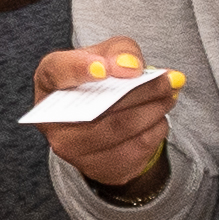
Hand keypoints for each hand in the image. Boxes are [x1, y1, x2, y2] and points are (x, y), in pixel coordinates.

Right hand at [32, 36, 177, 191]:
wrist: (103, 120)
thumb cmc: (101, 80)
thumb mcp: (109, 54)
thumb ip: (120, 51)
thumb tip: (130, 67)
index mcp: (49, 80)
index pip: (57, 72)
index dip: (79, 70)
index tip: (105, 69)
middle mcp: (51, 119)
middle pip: (98, 107)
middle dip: (140, 92)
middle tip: (168, 81)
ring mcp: (71, 149)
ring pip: (118, 130)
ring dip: (152, 111)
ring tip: (170, 96)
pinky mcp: (95, 168)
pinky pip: (132, 150)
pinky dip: (154, 131)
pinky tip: (159, 118)